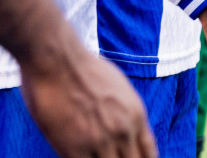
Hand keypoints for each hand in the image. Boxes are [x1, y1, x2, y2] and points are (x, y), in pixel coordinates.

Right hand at [18, 31, 155, 157]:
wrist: (56, 58)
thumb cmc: (82, 68)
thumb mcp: (119, 88)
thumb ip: (125, 112)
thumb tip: (125, 129)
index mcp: (136, 115)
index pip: (149, 154)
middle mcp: (123, 131)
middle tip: (107, 156)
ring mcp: (100, 142)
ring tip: (90, 154)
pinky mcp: (74, 149)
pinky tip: (74, 155)